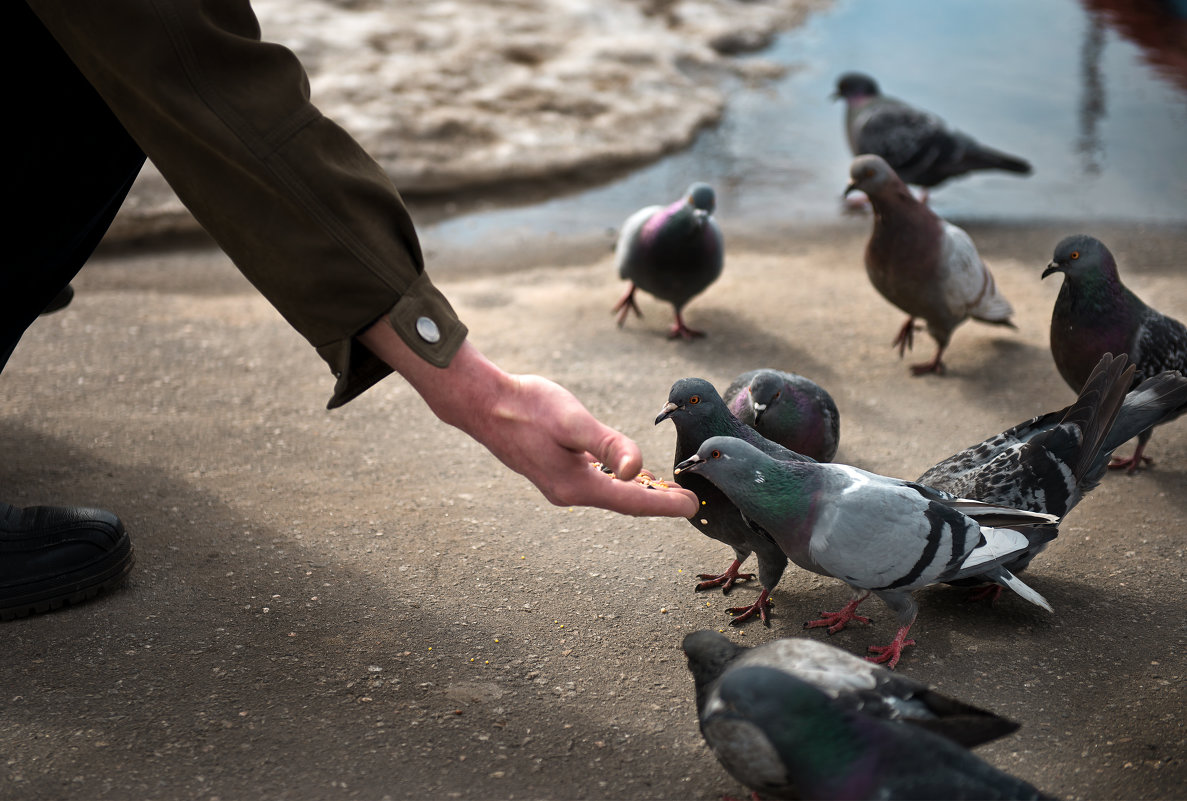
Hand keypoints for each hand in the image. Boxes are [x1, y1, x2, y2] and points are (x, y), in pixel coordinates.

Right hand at [359, 323, 697, 517]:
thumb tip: (638, 470)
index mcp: (575, 485)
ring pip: (608, 491)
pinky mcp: (552, 468)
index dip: (664, 505)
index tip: (693, 507)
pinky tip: (626, 471)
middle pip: (622, 502)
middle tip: (688, 501)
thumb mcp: (574, 421)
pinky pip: (594, 480)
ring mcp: (558, 482)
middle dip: (655, 501)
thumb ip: (608, 445)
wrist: (482, 402)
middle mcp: (567, 491)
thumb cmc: (527, 407)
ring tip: (667, 488)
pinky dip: (616, 478)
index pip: (631, 501)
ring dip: (637, 491)